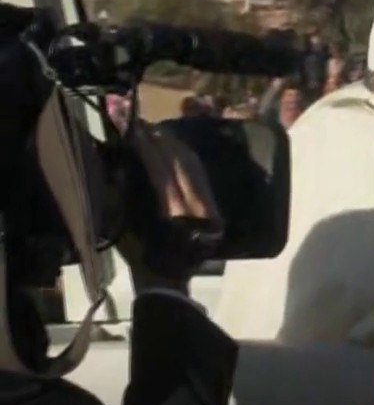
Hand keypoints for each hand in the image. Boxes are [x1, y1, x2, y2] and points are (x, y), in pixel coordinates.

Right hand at [117, 121, 222, 291]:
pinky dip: (188, 160)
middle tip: (147, 127)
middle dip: (164, 143)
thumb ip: (130, 192)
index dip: (151, 148)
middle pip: (181, 164)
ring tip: (160, 134)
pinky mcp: (213, 206)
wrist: (169, 277)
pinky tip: (178, 150)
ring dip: (176, 147)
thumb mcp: (129, 222)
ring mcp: (207, 205)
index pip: (162, 170)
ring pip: (193, 167)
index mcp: (171, 210)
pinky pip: (200, 176)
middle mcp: (194, 205)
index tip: (138, 132)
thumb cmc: (142, 253)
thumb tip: (129, 162)